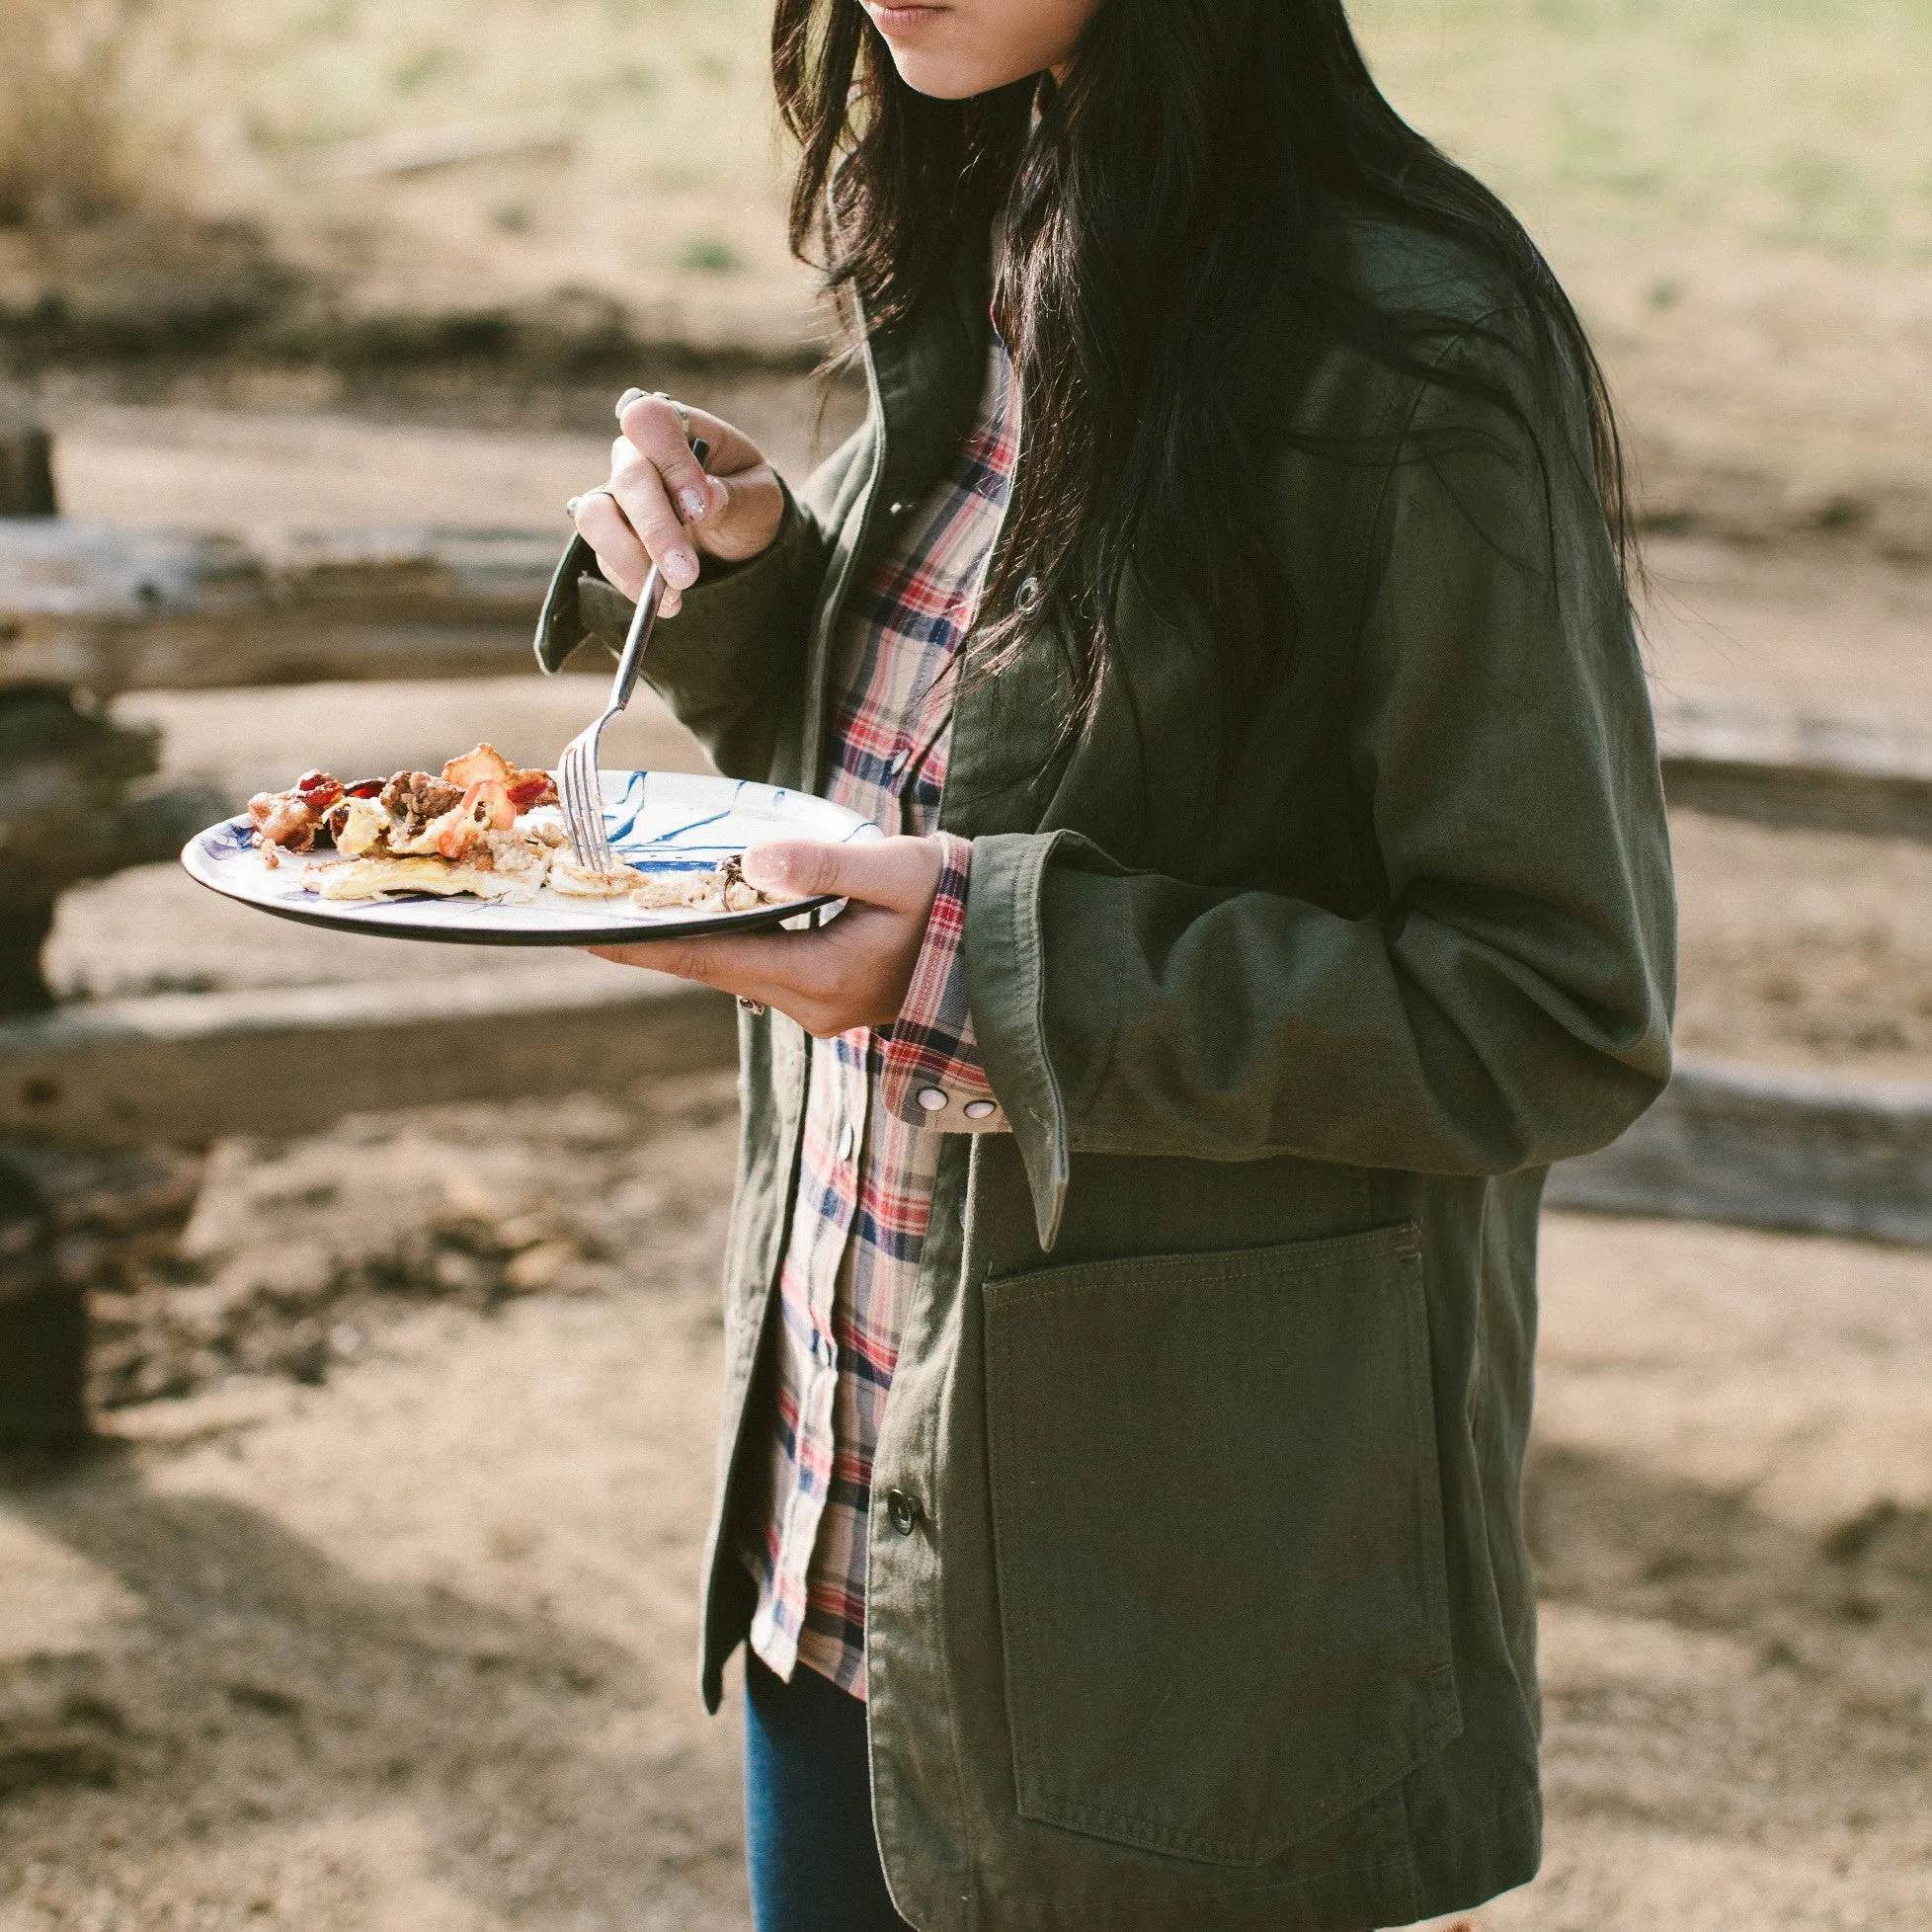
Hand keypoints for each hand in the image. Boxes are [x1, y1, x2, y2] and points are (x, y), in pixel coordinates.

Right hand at [571, 393, 784, 617]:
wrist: (739, 538)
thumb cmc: (749, 501)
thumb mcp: (760, 498)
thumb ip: (734, 496)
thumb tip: (704, 501)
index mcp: (678, 429)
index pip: (650, 421)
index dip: (668, 460)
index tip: (698, 505)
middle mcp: (636, 456)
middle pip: (627, 477)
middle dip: (657, 528)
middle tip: (688, 571)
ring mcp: (616, 496)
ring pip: (595, 516)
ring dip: (631, 558)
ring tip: (675, 592)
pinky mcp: (609, 536)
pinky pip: (603, 558)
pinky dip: (632, 584)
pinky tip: (670, 601)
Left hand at [589, 837, 946, 1037]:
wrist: (1011, 947)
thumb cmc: (960, 902)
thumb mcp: (896, 870)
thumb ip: (822, 865)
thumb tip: (753, 862)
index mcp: (823, 976)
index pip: (713, 958)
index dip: (648, 945)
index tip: (591, 934)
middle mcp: (815, 1005)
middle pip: (717, 967)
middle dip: (661, 938)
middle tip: (603, 908)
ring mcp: (824, 1010)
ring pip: (740, 970)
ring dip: (699, 939)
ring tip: (651, 905)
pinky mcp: (834, 1000)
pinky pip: (766, 971)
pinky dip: (734, 944)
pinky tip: (717, 915)